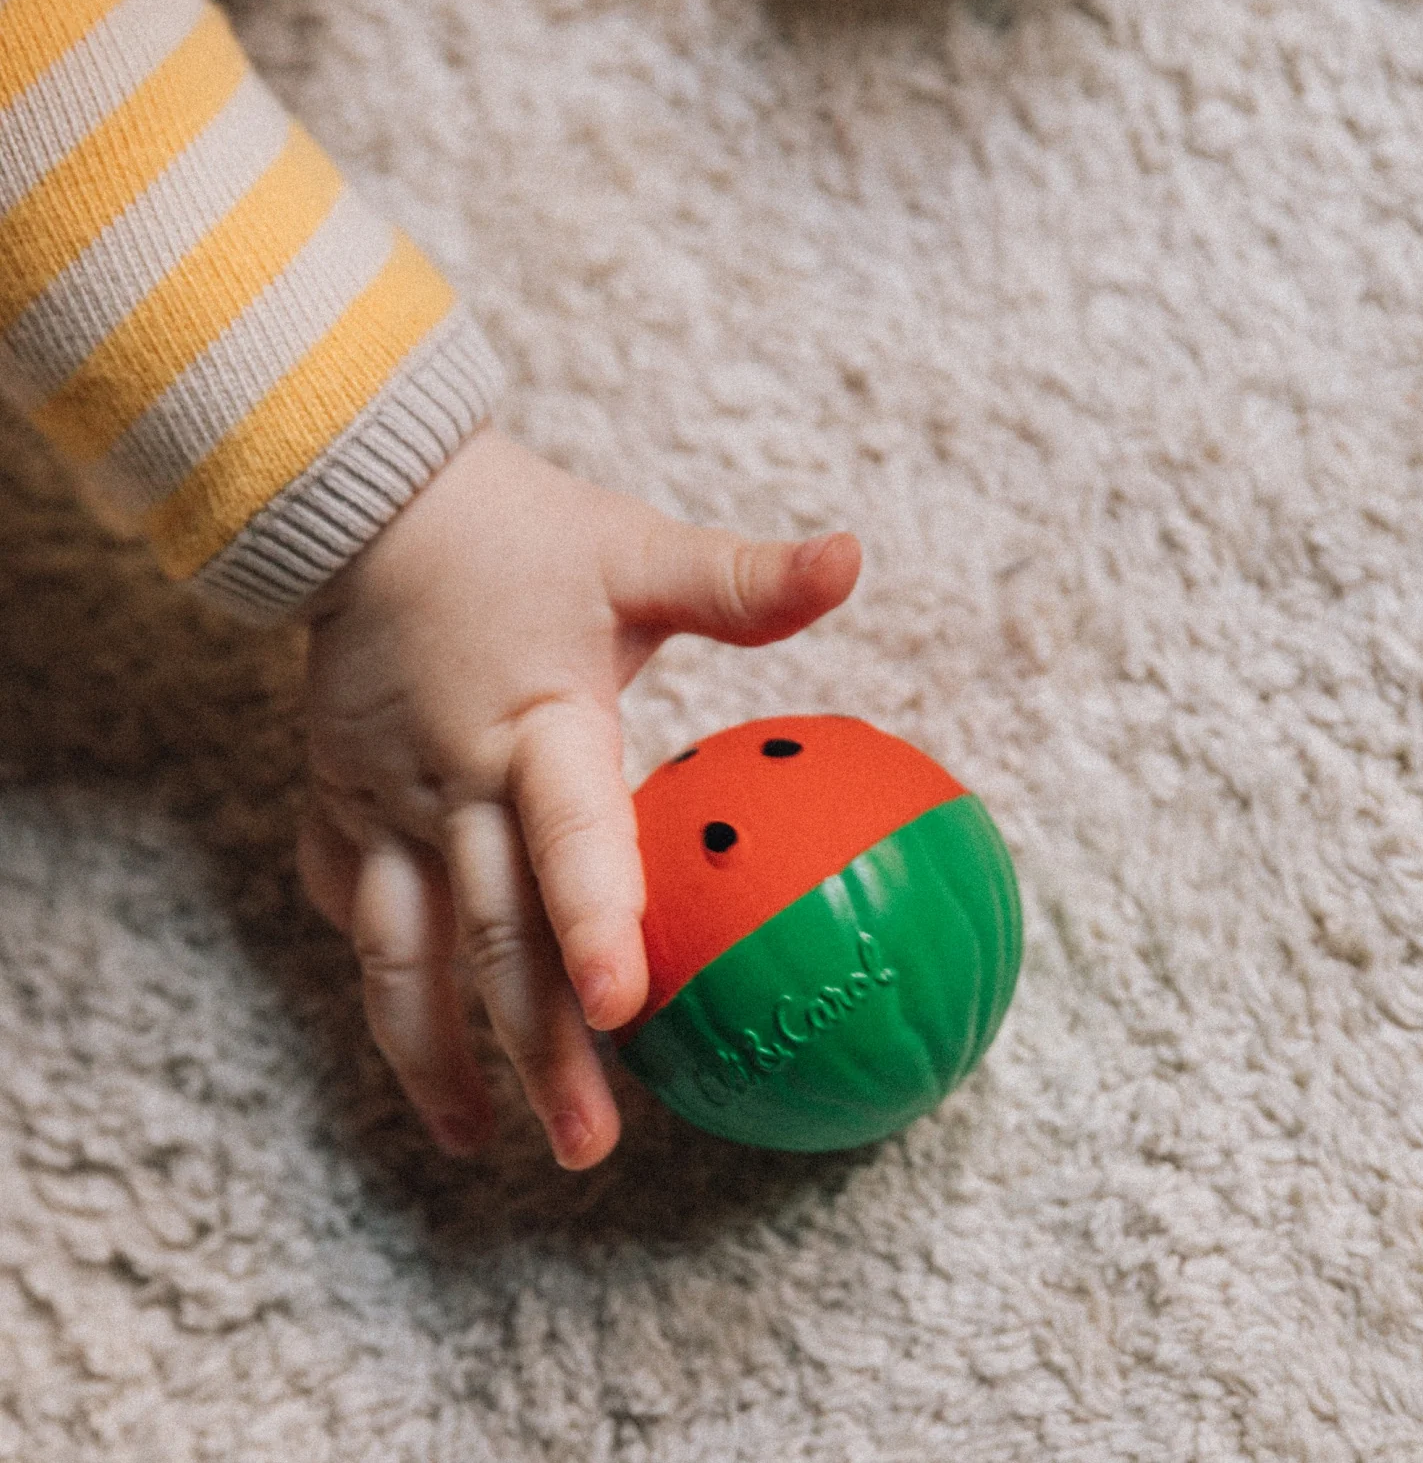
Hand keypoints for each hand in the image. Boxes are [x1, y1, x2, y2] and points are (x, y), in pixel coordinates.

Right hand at [293, 426, 860, 1168]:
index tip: (624, 1011)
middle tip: (589, 1146)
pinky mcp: (339, 806)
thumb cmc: (525, 534)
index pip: (567, 835)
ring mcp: (381, 803)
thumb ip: (741, 580)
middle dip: (536, 1049)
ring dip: (435, 1054)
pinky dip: (385, 975)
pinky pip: (355, 907)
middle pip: (492, 937)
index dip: (591, 921)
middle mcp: (452, 781)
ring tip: (477, 1143)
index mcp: (535, 726)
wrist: (371, 505)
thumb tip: (855, 560)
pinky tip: (416, 1037)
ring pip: (399, 954)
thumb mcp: (636, 551)